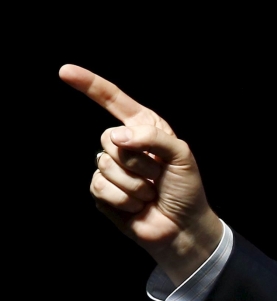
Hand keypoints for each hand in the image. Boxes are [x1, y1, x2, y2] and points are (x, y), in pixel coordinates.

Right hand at [60, 64, 221, 285]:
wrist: (183, 228)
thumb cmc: (186, 190)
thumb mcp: (182, 157)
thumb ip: (153, 138)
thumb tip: (117, 138)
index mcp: (145, 129)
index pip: (114, 101)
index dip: (90, 86)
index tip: (65, 72)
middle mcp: (125, 146)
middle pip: (108, 138)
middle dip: (137, 162)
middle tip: (157, 178)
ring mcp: (111, 169)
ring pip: (105, 165)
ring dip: (134, 185)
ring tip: (150, 194)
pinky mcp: (103, 193)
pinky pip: (100, 187)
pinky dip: (124, 200)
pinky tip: (138, 207)